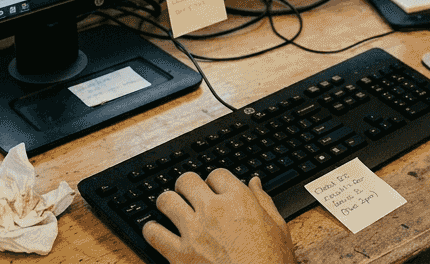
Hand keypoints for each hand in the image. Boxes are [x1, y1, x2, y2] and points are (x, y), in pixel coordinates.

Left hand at [142, 169, 294, 263]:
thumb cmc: (272, 262)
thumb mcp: (278, 227)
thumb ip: (264, 200)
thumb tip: (254, 182)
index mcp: (239, 201)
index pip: (217, 174)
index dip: (215, 181)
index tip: (214, 190)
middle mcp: (213, 210)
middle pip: (187, 180)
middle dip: (187, 186)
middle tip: (189, 196)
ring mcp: (194, 232)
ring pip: (166, 201)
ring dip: (168, 203)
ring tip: (171, 209)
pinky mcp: (180, 255)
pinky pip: (153, 234)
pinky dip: (152, 231)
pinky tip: (158, 232)